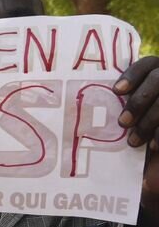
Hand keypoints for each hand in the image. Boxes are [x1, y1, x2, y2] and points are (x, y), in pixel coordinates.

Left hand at [114, 57, 158, 216]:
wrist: (152, 162)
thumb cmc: (129, 137)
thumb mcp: (123, 119)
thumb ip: (113, 107)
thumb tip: (76, 101)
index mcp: (156, 76)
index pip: (149, 64)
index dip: (133, 74)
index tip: (116, 90)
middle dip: (140, 100)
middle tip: (122, 122)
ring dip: (150, 120)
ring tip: (133, 141)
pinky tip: (154, 146)